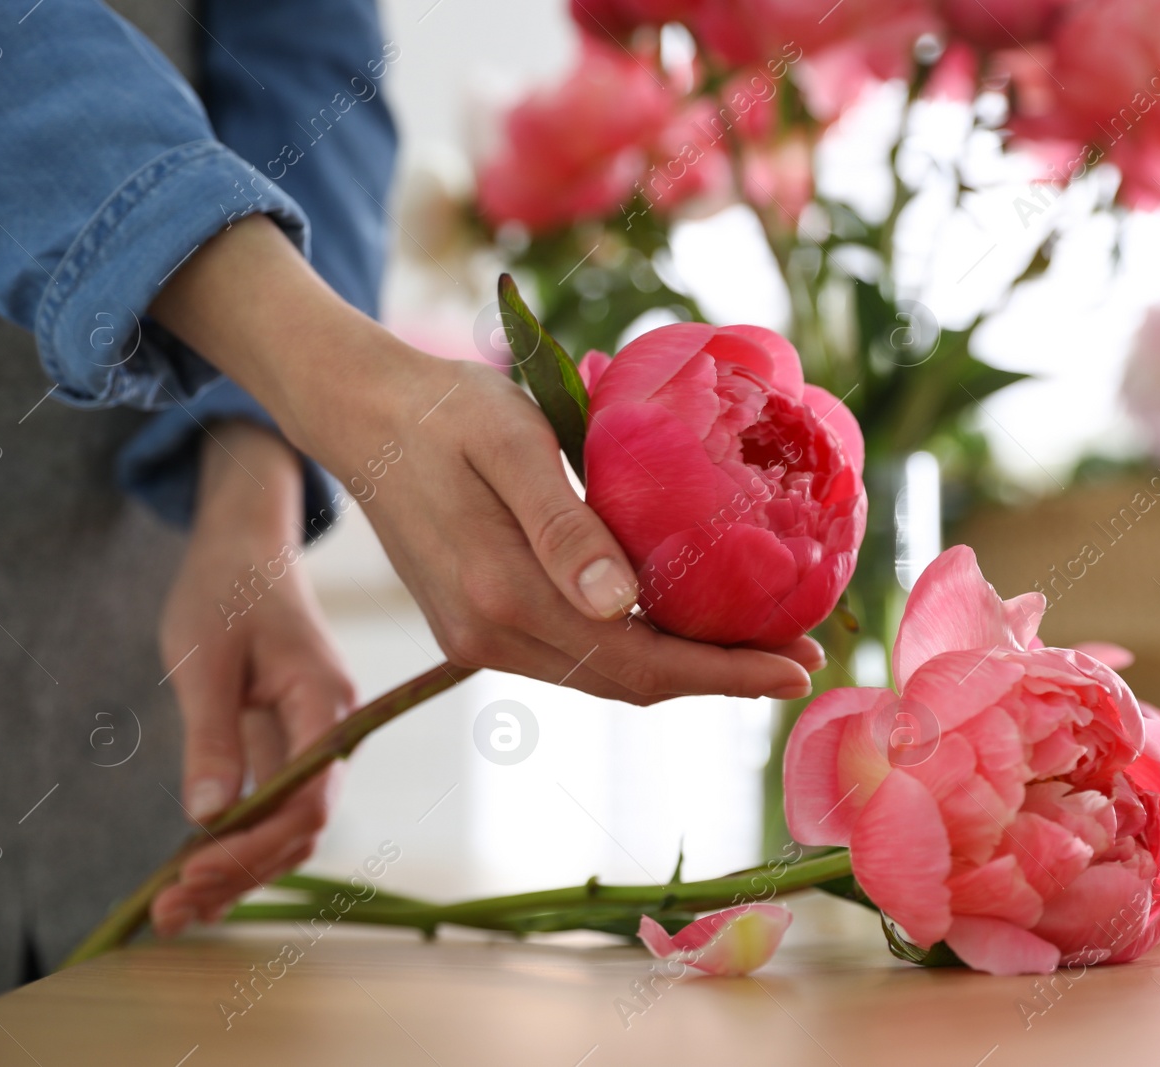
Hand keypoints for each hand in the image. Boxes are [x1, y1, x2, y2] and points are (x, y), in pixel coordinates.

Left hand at [149, 421, 355, 935]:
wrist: (247, 549)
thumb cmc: (227, 591)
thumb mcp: (205, 660)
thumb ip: (212, 738)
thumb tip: (208, 818)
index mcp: (323, 705)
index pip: (308, 798)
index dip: (254, 845)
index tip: (190, 871)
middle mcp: (332, 731)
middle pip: (302, 827)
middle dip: (240, 873)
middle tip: (169, 908)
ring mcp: (314, 742)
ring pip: (291, 828)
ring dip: (239, 872)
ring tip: (172, 910)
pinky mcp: (289, 747)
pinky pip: (275, 809)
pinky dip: (239, 848)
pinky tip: (197, 882)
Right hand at [151, 216, 822, 702]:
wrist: (359, 413)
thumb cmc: (443, 409)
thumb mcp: (511, 440)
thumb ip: (564, 525)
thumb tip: (624, 606)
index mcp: (499, 593)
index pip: (636, 659)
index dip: (723, 672)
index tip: (797, 668)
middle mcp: (486, 635)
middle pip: (628, 681)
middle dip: (719, 677)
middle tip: (801, 659)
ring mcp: (476, 638)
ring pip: (603, 675)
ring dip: (682, 669)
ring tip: (759, 647)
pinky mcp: (474, 626)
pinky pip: (575, 655)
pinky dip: (638, 650)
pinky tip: (681, 626)